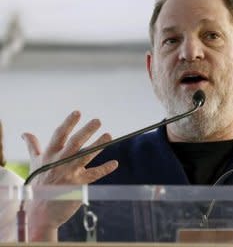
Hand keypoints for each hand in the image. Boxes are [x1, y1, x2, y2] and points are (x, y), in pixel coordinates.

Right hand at [22, 111, 118, 240]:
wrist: (40, 213)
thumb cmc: (38, 185)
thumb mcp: (34, 164)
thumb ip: (33, 147)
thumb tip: (25, 134)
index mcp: (49, 155)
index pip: (59, 135)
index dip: (69, 123)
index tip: (78, 112)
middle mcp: (59, 162)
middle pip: (75, 143)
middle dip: (87, 131)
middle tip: (98, 121)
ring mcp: (69, 173)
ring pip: (85, 155)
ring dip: (98, 145)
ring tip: (108, 135)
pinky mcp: (78, 185)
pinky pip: (94, 174)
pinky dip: (105, 168)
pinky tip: (115, 163)